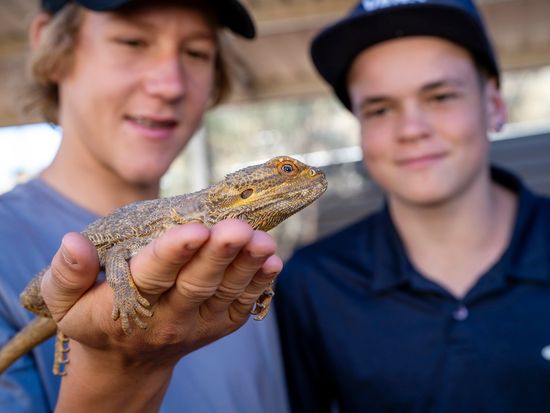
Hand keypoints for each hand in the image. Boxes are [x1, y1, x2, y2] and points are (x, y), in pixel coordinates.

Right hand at [41, 219, 281, 411]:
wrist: (129, 359)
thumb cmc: (96, 317)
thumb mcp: (66, 301)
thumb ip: (66, 274)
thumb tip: (73, 242)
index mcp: (129, 307)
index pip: (153, 276)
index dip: (174, 253)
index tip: (194, 230)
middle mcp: (169, 317)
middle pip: (197, 283)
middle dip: (219, 254)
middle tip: (237, 228)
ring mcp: (200, 323)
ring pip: (226, 292)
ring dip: (246, 265)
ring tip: (262, 240)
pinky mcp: (221, 324)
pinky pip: (243, 303)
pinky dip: (259, 282)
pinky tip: (272, 261)